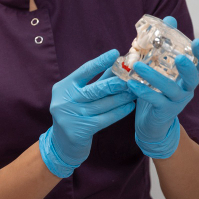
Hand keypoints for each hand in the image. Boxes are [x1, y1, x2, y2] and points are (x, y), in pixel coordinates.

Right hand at [39, 49, 135, 177]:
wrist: (62, 144)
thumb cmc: (75, 114)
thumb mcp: (80, 96)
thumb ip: (97, 81)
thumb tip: (117, 64)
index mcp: (63, 87)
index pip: (84, 71)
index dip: (100, 62)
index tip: (115, 53)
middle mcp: (64, 100)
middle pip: (95, 89)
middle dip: (116, 83)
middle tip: (133, 77)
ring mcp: (71, 116)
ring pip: (103, 104)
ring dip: (122, 97)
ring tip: (135, 91)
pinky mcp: (79, 130)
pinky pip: (105, 119)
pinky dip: (119, 112)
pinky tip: (130, 106)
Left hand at [128, 16, 198, 158]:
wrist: (150, 122)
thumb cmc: (156, 90)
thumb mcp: (159, 66)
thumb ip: (164, 44)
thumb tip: (169, 19)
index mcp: (186, 76)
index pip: (198, 63)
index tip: (197, 41)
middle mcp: (186, 88)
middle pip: (192, 77)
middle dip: (186, 67)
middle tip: (178, 57)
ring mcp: (177, 101)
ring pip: (170, 89)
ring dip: (155, 77)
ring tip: (138, 66)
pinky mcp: (165, 112)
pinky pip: (156, 101)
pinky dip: (144, 91)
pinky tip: (131, 84)